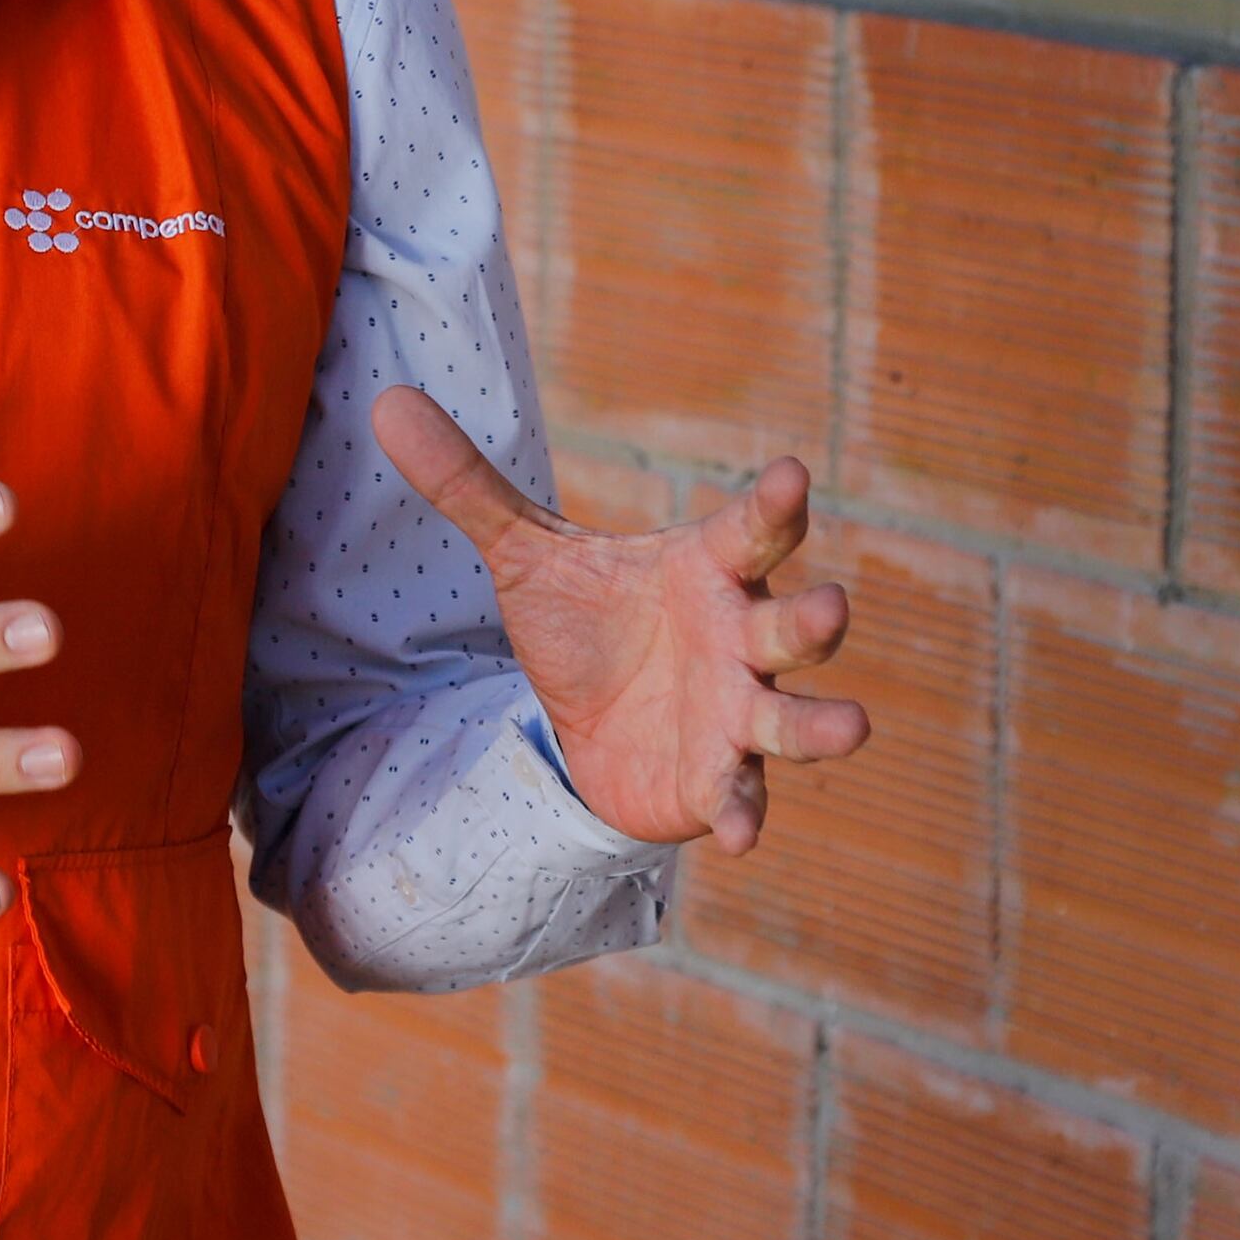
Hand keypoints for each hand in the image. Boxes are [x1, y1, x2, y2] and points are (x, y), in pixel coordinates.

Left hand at [369, 386, 869, 853]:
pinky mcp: (719, 779)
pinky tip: (738, 835)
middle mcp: (742, 639)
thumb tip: (387, 404)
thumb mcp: (526, 557)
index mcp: (709, 570)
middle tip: (831, 609)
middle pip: (792, 626)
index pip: (753, 531)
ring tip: (852, 726)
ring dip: (821, 725)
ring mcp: (739, 713)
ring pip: (794, 717)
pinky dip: (744, 812)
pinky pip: (742, 797)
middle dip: (815, 620)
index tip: (792, 474)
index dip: (775, 506)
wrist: (587, 726)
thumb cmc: (587, 624)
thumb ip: (469, 487)